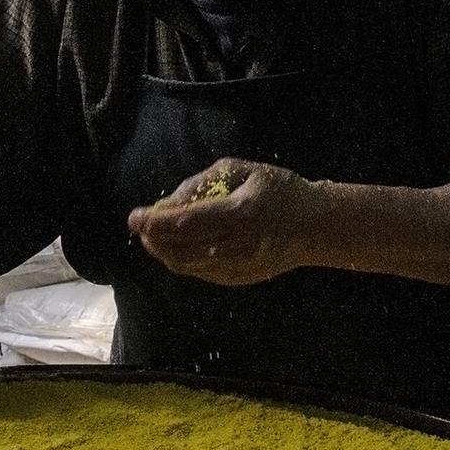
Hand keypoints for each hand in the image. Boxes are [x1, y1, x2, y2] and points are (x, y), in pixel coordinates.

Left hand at [126, 158, 320, 285]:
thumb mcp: (244, 171)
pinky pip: (200, 273)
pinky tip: (176, 249)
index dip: (155, 222)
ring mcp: (238, 266)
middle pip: (180, 249)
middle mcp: (238, 245)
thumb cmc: (279, 190)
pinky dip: (181, 261)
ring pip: (186, 265)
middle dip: (153, 239)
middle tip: (140, 226)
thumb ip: (204, 182)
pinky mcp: (239, 279)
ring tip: (152, 237)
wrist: (315, 226)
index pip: (186, 223)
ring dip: (163, 252)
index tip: (134, 216)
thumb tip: (169, 202)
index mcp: (240, 214)